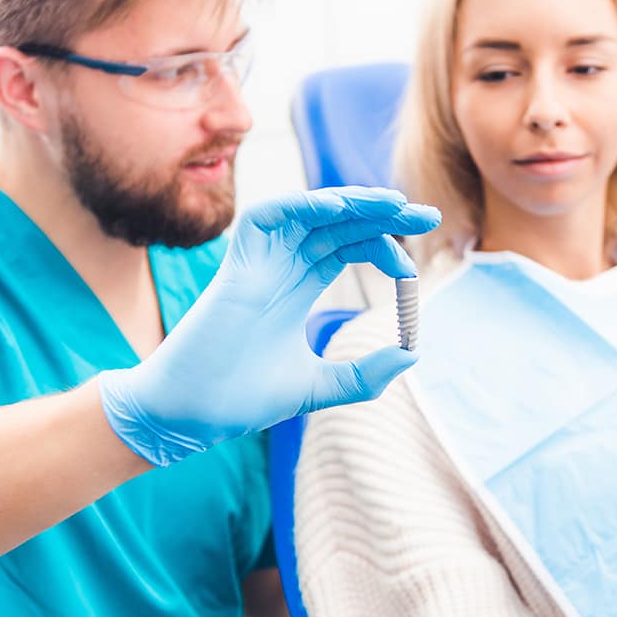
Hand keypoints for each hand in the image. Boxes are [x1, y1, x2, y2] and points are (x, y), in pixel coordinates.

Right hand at [97, 187, 440, 465]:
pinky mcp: (236, 263)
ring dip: (352, 202)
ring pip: (309, 212)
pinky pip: (268, 216)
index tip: (413, 270)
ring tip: (394, 204)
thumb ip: (364, 374)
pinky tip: (342, 209)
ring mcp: (258, 261)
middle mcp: (281, 266)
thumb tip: (412, 354)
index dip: (384, 248)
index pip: (348, 246)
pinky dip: (303, 206)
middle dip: (381, 214)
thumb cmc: (241, 398)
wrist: (190, 414)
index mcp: (298, 287)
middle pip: (337, 223)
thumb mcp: (320, 386)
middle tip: (426, 214)